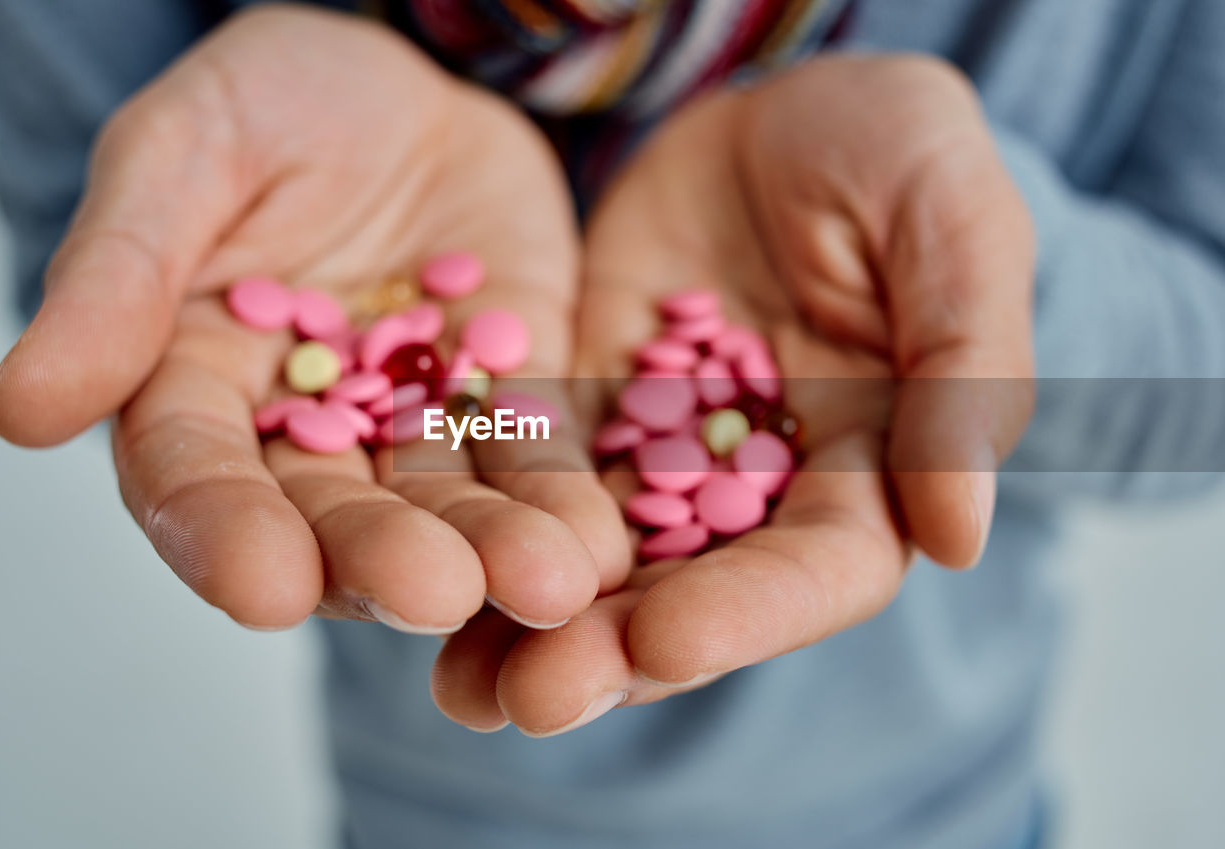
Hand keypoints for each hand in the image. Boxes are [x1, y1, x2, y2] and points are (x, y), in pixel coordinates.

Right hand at [0, 6, 627, 632]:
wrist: (406, 88)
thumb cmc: (274, 103)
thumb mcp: (185, 153)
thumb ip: (118, 274)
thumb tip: (21, 411)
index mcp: (197, 386)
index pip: (195, 476)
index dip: (223, 533)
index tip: (262, 588)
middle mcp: (304, 432)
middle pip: (333, 513)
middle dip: (380, 557)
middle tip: (431, 594)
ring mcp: (412, 424)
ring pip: (445, 504)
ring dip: (492, 550)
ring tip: (546, 584)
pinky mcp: (507, 400)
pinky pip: (535, 456)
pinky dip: (564, 497)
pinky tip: (602, 539)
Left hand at [431, 54, 1035, 733]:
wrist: (780, 109)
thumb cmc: (895, 150)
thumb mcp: (954, 227)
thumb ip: (964, 372)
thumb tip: (963, 539)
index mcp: (869, 466)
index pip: (819, 568)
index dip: (748, 611)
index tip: (665, 643)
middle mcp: (759, 485)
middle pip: (694, 590)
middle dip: (618, 650)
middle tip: (535, 699)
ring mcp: (664, 453)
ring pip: (603, 559)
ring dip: (535, 626)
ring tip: (463, 689)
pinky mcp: (587, 411)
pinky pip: (534, 479)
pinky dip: (489, 530)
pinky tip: (431, 572)